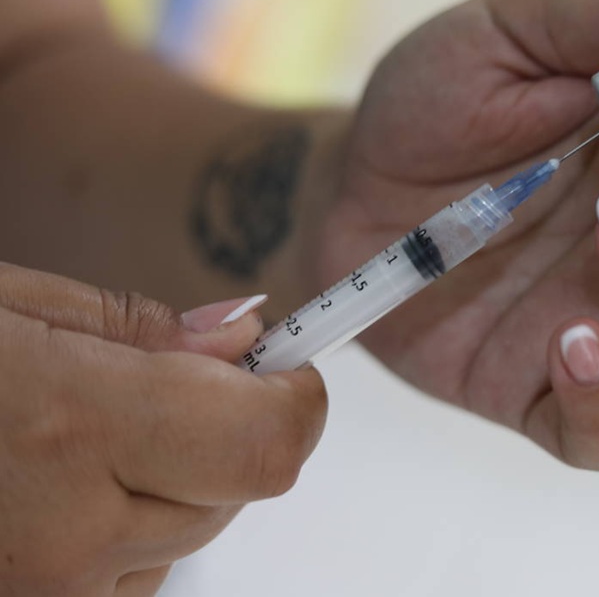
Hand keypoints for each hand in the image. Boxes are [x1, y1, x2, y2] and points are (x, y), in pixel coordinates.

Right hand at [0, 263, 326, 595]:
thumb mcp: (8, 306)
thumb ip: (140, 329)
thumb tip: (243, 337)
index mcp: (72, 424)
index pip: (267, 438)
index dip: (294, 396)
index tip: (285, 363)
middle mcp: (71, 536)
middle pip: (246, 484)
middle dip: (234, 427)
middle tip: (171, 384)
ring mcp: (55, 596)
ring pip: (198, 533)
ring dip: (180, 482)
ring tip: (85, 440)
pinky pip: (141, 573)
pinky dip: (131, 529)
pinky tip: (65, 488)